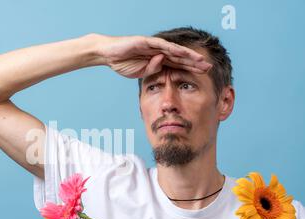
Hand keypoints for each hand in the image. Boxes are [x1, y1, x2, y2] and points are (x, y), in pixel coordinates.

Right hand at [95, 34, 212, 78]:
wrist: (108, 54)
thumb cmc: (123, 63)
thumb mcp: (140, 73)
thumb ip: (152, 70)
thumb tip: (163, 65)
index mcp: (159, 61)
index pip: (178, 65)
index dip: (191, 70)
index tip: (203, 75)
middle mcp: (159, 52)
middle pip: (181, 58)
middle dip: (195, 63)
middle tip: (210, 68)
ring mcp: (154, 46)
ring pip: (176, 51)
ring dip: (189, 55)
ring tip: (202, 60)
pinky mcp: (147, 42)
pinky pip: (164, 46)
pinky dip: (175, 49)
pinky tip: (185, 53)